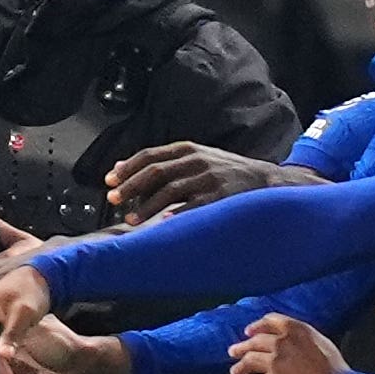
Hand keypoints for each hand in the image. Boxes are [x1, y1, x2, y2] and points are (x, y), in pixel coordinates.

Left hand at [104, 142, 284, 220]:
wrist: (265, 181)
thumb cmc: (226, 173)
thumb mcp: (197, 159)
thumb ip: (165, 164)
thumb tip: (123, 168)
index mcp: (188, 149)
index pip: (150, 155)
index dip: (128, 167)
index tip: (110, 179)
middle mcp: (196, 161)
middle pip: (155, 171)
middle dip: (131, 185)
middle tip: (114, 198)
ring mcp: (208, 179)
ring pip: (169, 190)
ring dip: (146, 206)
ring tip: (131, 219)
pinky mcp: (219, 197)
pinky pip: (192, 207)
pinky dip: (175, 215)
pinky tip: (162, 224)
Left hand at [229, 313, 347, 373]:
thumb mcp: (324, 345)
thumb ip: (305, 340)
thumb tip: (295, 344)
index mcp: (298, 331)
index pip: (270, 322)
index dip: (257, 327)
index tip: (249, 331)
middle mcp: (284, 343)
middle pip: (255, 341)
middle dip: (242, 347)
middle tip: (235, 351)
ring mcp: (276, 363)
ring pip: (248, 361)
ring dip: (239, 367)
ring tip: (235, 372)